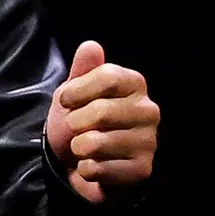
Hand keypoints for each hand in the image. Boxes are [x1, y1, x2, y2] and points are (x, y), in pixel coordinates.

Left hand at [44, 41, 159, 204]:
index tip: (65, 100)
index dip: (78, 89)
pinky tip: (93, 164)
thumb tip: (91, 46)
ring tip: (84, 147)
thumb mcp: (76, 91)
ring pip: (95, 143)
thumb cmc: (81, 119)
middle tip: (76, 128)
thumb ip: (83, 68)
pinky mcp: (142, 170)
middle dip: (74, 122)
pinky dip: (84, 169)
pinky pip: (98, 168)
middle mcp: (148, 110)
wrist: (82, 160)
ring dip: (78, 148)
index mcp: (135, 84)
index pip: (108, 77)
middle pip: (101, 111)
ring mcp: (148, 141)